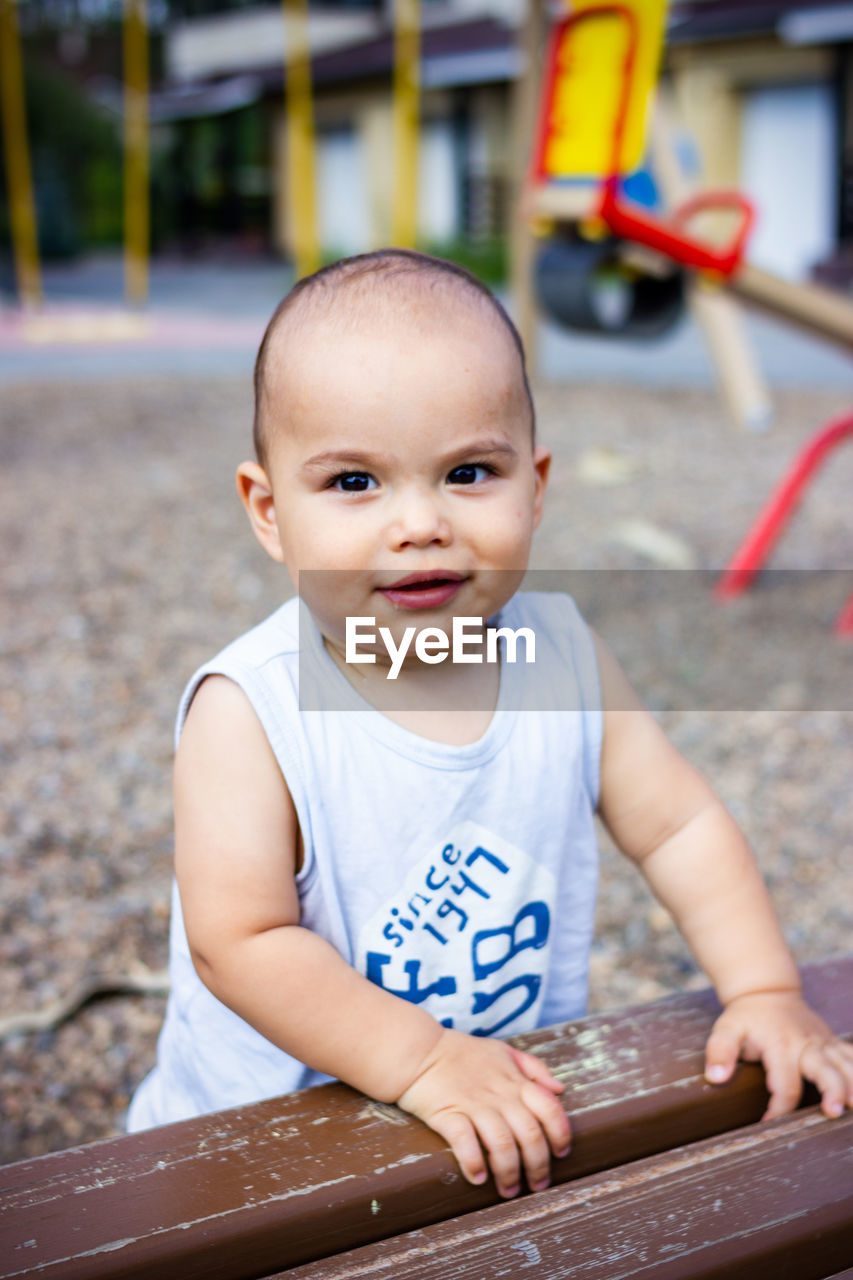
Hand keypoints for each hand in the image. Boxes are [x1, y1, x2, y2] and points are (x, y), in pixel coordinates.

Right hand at [396, 1028, 570, 1197]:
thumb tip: (560, 1089)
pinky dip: (473, 1162)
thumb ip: (533, 1068)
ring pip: (502, 1144)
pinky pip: (464, 1141)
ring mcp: (473, 1104)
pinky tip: (478, 1178)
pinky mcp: (447, 1113)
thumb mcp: (503, 1051)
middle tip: (537, 1185)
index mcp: (515, 1080)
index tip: (561, 1154)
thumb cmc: (462, 1053)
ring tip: (509, 1190)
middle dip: (538, 1165)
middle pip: (530, 1134)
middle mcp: (499, 1094)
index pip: (550, 1109)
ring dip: (509, 1172)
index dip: (561, 1135)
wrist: (419, 1050)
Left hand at [704, 989, 852, 1119]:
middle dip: (832, 1091)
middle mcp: (806, 1045)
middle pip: (825, 1070)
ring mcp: (824, 1044)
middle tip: (834, 1112)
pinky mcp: (833, 1044)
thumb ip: (720, 1051)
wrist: (767, 992)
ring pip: (847, 1065)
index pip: (784, 1083)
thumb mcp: (726, 1029)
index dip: (779, 1107)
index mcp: (780, 1045)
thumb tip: (715, 1078)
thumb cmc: (746, 1017)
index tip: (770, 1124)